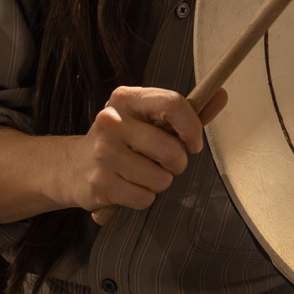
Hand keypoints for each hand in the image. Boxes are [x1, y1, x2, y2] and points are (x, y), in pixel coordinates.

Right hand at [63, 85, 227, 216]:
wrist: (73, 166)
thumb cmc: (122, 140)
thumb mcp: (148, 119)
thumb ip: (186, 112)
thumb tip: (221, 95)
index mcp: (126, 98)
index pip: (173, 104)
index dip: (192, 128)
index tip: (193, 142)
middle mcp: (111, 121)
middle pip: (171, 149)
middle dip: (176, 163)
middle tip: (162, 162)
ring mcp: (103, 153)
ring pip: (161, 179)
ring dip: (159, 182)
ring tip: (140, 173)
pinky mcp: (100, 184)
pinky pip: (145, 198)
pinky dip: (143, 197)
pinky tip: (128, 186)